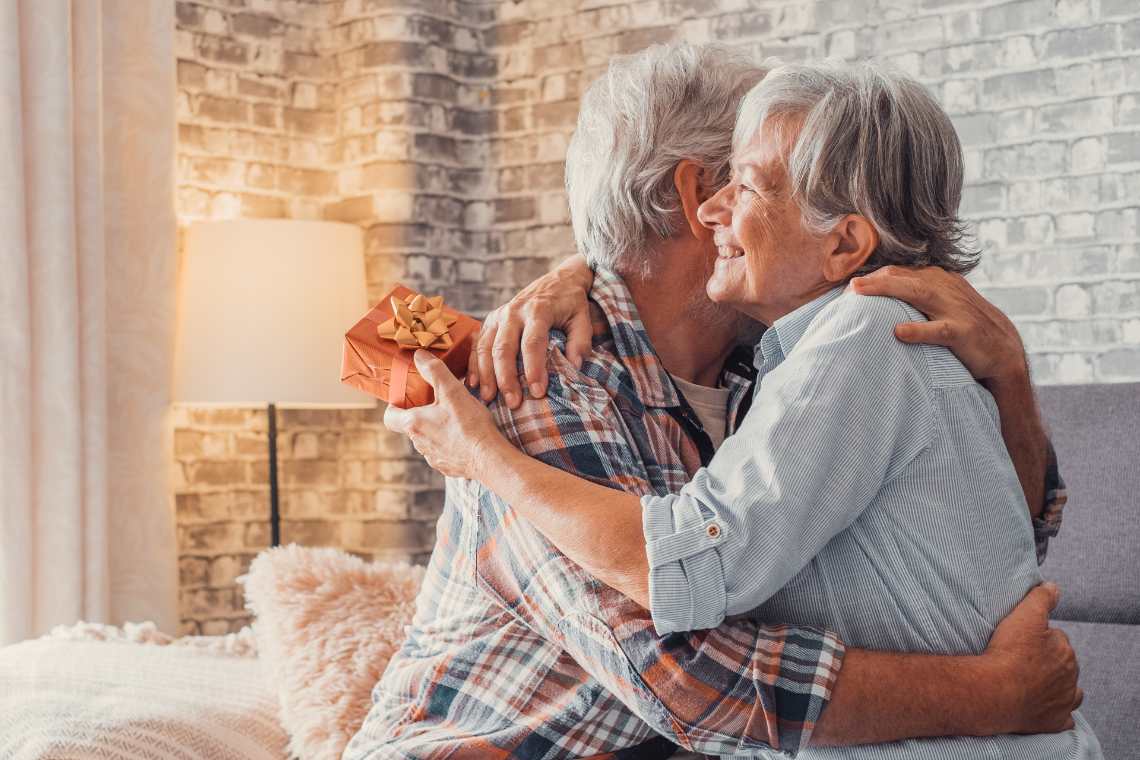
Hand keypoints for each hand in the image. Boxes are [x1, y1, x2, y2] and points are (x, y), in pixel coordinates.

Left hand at [384, 351, 505, 479]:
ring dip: (437, 429)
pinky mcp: (448, 467)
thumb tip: (419, 356)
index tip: (407, 399)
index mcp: (414, 424)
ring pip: (428, 439)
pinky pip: (443, 453)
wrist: (488, 458)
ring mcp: (433, 458)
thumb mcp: (453, 391)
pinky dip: (451, 444)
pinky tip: (466, 437)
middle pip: (411, 426)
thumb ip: (434, 370)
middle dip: (422, 414)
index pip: (389, 417)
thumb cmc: (470, 425)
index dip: (394, 406)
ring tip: (457, 420)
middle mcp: (419, 443)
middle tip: (438, 403)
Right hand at [467, 255, 593, 408]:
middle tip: (512, 403)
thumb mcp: (583, 317)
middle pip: (504, 348)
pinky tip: (474, 385)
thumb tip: (574, 366)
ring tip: (490, 399)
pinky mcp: (491, 320)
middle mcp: (513, 312)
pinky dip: (473, 365)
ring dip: (486, 375)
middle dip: (506, 378)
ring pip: (486, 347)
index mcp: (538, 310)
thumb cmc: (571, 303)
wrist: (559, 280)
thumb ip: (581, 341)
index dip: (534, 368)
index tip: (537, 392)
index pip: (532, 343)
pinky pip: (477, 345)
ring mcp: (499, 315)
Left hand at [850, 266, 1027, 385]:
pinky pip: (939, 330)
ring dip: (887, 290)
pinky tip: (899, 332)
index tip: (846, 288)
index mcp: (937, 280)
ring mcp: (955, 309)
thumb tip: (873, 299)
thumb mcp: (938, 305)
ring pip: (918, 292)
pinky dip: (919, 330)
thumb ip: (912, 297)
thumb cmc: (962, 327)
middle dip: (873, 280)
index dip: (871, 278)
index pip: (898, 272)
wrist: (1003, 349)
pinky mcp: (964, 332)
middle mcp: (944, 288)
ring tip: (859, 292)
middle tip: (846, 288)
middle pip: (903, 277)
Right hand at [983, 583, 1081, 733]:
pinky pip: (1063, 717)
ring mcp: (1063, 700)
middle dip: (1047, 660)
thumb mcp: (1024, 616)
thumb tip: (1053, 587)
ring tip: (1033, 681)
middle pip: (1061, 663)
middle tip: (1021, 659)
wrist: (995, 692)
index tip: (1022, 640)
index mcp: (1065, 650)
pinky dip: (1056, 711)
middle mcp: (1070, 676)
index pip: (1056, 637)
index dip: (1038, 636)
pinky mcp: (1055, 720)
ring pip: (1068, 690)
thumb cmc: (1008, 653)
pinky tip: (1043, 706)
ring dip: (1056, 685)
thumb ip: (1041, 598)